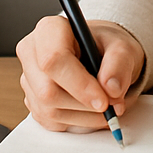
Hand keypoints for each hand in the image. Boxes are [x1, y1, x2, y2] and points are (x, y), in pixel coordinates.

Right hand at [16, 15, 145, 131]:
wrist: (101, 55)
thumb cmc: (106, 46)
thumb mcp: (123, 47)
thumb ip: (119, 63)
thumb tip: (110, 88)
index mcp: (50, 29)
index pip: (53, 60)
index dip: (79, 84)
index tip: (103, 100)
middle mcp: (32, 53)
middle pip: (48, 91)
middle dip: (84, 105)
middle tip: (112, 106)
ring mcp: (30, 79)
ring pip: (49, 110)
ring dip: (84, 117)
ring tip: (107, 108)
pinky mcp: (33, 101)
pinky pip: (51, 122)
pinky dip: (77, 122)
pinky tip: (91, 110)